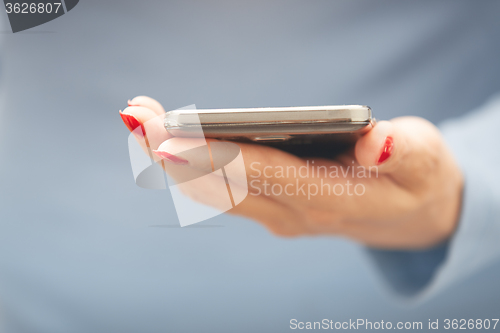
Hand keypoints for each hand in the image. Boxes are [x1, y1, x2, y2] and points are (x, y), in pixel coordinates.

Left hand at [120, 96, 463, 248]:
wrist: (412, 217)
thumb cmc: (418, 178)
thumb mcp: (425, 160)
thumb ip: (404, 151)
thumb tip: (375, 141)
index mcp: (331, 198)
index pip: (264, 174)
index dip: (217, 155)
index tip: (171, 139)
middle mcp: (294, 213)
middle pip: (224, 183)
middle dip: (175, 150)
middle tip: (134, 115)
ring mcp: (278, 215)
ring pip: (214, 189)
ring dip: (174, 157)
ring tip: (140, 119)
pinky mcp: (271, 208)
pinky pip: (221, 189)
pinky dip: (189, 165)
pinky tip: (167, 141)